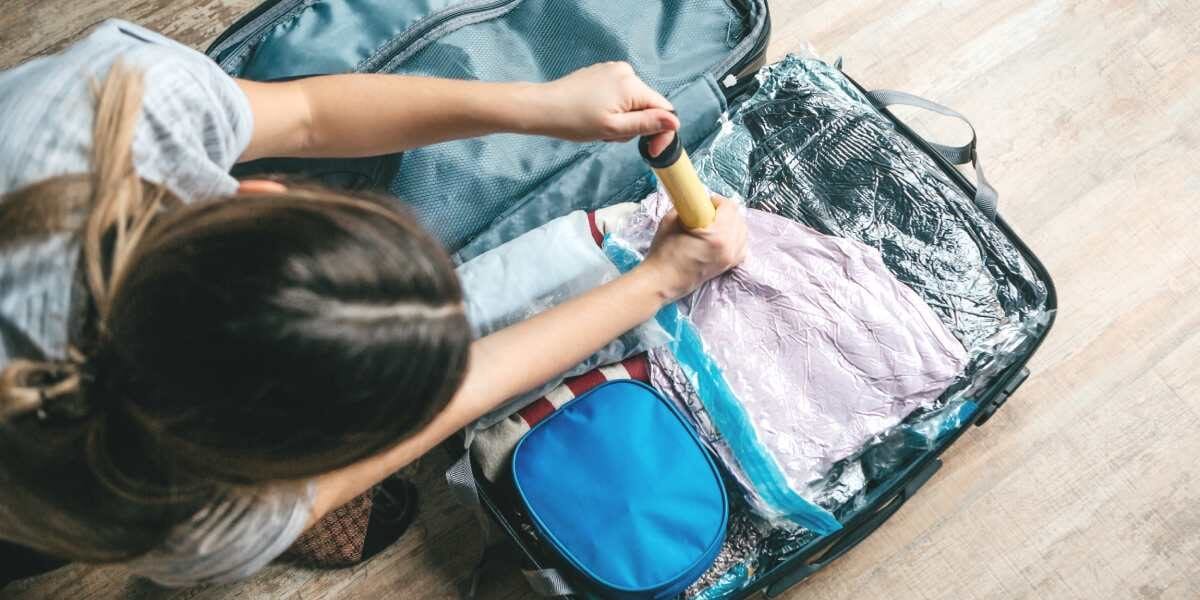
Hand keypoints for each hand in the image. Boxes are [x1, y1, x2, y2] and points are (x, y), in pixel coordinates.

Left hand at [533, 62, 679, 154]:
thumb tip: (674, 122)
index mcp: (632, 85)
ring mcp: (613, 70)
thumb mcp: (614, 129)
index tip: (650, 151)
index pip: (664, 109)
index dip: (661, 132)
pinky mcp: (603, 72)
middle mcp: (627, 71)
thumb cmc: (575, 121)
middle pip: (648, 106)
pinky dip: (614, 109)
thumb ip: (646, 124)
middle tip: (610, 135)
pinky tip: (595, 114)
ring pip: (634, 102)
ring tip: (600, 126)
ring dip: (623, 119)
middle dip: (635, 125)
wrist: (543, 107)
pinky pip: (620, 94)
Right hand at [638, 195, 747, 301]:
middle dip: (724, 211)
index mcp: (717, 235)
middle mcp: (729, 247)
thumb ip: (689, 207)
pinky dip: (736, 238)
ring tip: (715, 224)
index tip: (706, 203)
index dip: (716, 201)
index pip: (729, 207)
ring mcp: (730, 258)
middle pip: (738, 218)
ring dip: (731, 223)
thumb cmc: (664, 252)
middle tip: (708, 212)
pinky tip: (723, 237)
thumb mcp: (672, 220)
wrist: (662, 280)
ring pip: (742, 232)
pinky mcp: (728, 266)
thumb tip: (697, 202)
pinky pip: (742, 247)